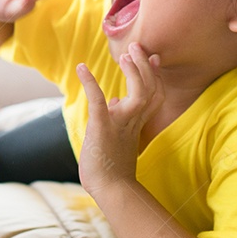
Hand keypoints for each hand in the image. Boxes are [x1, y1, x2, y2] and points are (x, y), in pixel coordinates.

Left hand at [76, 43, 164, 196]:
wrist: (110, 190)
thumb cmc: (110, 167)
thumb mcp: (117, 138)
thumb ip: (119, 119)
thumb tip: (113, 100)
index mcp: (137, 124)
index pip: (154, 95)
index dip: (154, 75)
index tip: (154, 58)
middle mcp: (134, 122)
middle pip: (150, 89)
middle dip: (145, 66)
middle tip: (137, 48)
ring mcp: (120, 124)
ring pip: (138, 93)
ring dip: (133, 72)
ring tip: (124, 55)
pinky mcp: (102, 128)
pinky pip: (98, 101)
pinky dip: (90, 83)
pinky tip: (82, 68)